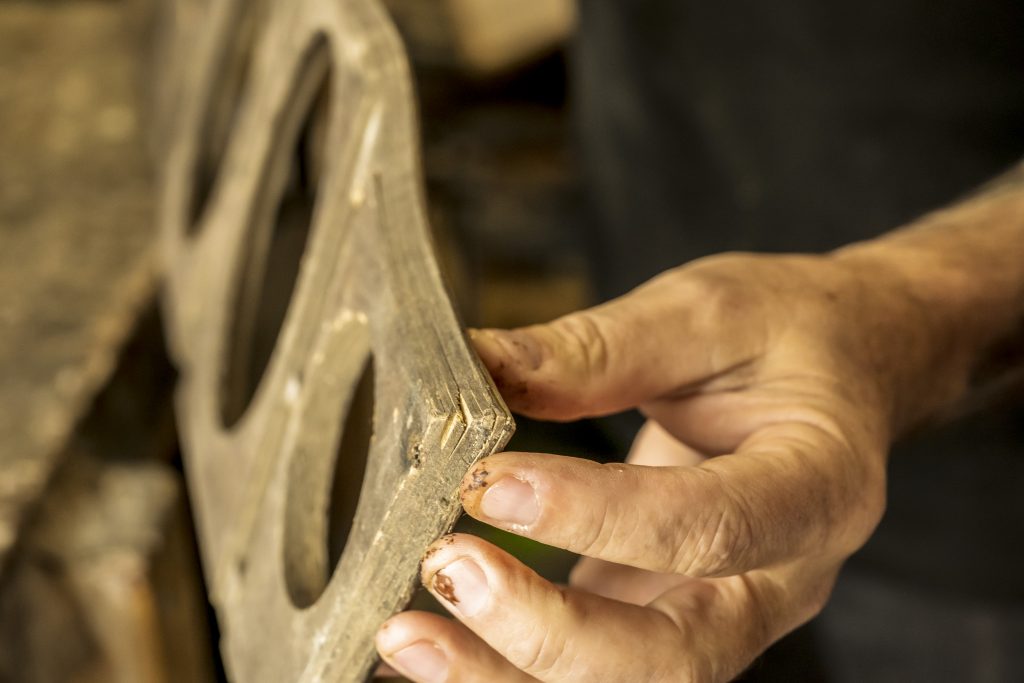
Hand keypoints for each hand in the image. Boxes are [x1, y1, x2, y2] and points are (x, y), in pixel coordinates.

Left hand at [374, 251, 940, 681]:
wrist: (843, 366)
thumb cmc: (790, 333)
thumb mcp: (706, 312)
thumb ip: (600, 348)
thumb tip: (479, 367)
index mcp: (817, 488)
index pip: (711, 527)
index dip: (598, 517)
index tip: (493, 482)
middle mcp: (780, 577)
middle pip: (674, 657)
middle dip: (549, 633)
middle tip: (448, 569)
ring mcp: (727, 610)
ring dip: (512, 675)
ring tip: (406, 635)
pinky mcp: (671, 614)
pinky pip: (596, 668)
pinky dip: (509, 668)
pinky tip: (431, 646)